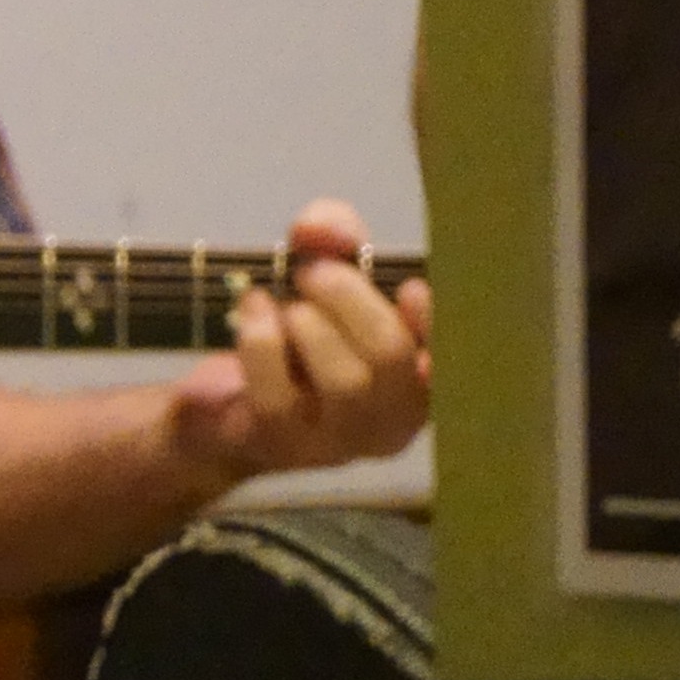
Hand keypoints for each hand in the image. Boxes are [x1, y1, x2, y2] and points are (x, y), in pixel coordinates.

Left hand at [166, 197, 430, 486]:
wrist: (226, 397)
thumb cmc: (297, 327)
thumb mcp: (322, 264)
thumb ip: (333, 231)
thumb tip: (319, 232)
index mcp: (421, 372)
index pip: (453, 360)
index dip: (437, 327)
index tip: (410, 288)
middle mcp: (395, 417)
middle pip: (392, 356)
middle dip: (348, 296)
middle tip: (311, 272)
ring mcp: (343, 443)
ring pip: (346, 383)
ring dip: (307, 323)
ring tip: (286, 305)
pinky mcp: (286, 448)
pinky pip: (279, 398)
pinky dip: (261, 340)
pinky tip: (254, 312)